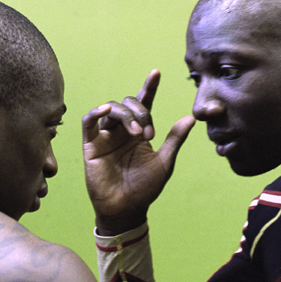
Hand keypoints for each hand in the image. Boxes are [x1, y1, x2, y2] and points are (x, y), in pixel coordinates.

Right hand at [81, 69, 195, 235]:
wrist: (126, 209)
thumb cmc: (144, 189)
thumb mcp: (164, 163)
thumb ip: (175, 139)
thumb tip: (192, 118)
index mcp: (139, 133)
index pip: (144, 103)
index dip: (149, 87)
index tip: (156, 72)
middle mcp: (122, 131)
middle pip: (128, 104)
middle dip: (141, 112)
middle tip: (148, 134)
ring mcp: (105, 137)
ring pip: (111, 110)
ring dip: (126, 115)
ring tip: (137, 133)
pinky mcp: (90, 145)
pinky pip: (88, 122)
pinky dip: (96, 112)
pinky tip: (106, 110)